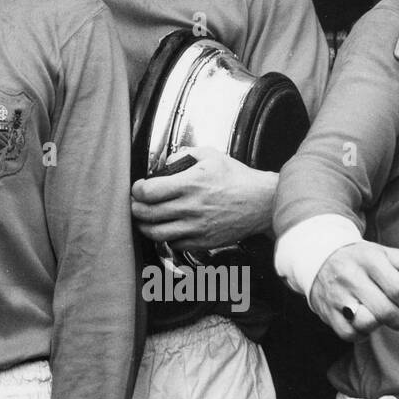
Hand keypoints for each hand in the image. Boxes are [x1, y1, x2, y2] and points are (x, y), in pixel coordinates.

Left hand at [131, 147, 276, 250]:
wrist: (263, 203)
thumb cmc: (238, 179)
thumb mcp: (211, 155)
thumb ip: (184, 154)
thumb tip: (166, 162)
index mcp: (191, 184)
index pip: (149, 191)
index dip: (137, 190)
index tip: (137, 187)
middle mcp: (191, 208)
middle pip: (147, 214)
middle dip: (135, 208)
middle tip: (135, 204)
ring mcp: (197, 227)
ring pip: (156, 233)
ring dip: (144, 226)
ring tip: (144, 219)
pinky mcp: (204, 242)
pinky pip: (174, 244)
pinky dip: (165, 238)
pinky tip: (166, 228)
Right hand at [310, 241, 398, 340]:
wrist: (320, 258)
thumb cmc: (361, 260)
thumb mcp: (387, 254)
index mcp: (368, 260)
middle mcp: (350, 276)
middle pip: (385, 311)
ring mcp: (336, 295)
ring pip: (366, 324)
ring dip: (379, 325)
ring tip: (379, 316)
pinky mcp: (326, 311)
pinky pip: (349, 334)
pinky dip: (361, 333)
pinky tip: (363, 321)